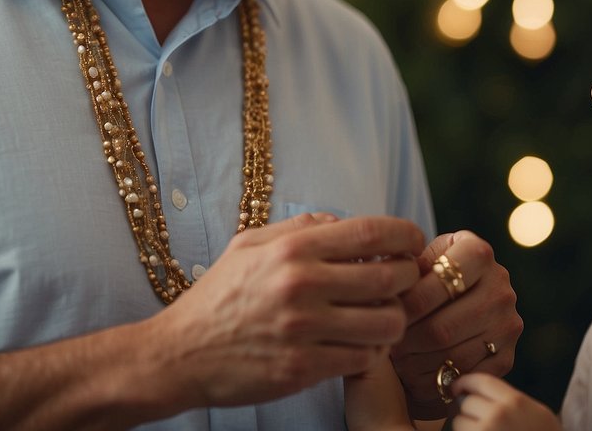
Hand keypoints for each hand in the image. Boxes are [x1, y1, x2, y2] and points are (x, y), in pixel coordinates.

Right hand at [147, 213, 424, 411]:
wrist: (178, 354)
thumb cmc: (218, 297)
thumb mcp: (249, 245)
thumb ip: (299, 227)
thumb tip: (342, 222)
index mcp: (292, 249)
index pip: (371, 232)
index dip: (405, 235)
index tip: (412, 242)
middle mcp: (301, 285)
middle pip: (389, 277)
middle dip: (407, 278)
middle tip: (402, 282)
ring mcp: (303, 330)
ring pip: (386, 323)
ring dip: (394, 319)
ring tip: (382, 316)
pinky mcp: (302, 370)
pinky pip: (363, 359)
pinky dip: (372, 352)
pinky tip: (360, 345)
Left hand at [390, 231, 522, 419]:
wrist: (467, 295)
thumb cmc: (432, 275)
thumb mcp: (423, 257)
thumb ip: (406, 267)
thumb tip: (383, 286)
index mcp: (478, 253)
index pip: (439, 283)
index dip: (408, 303)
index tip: (388, 315)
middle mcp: (500, 288)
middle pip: (443, 327)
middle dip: (407, 341)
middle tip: (385, 346)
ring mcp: (507, 325)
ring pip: (452, 356)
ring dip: (417, 365)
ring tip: (395, 361)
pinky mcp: (507, 357)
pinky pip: (466, 377)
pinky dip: (435, 381)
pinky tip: (414, 374)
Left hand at [451, 372, 560, 430]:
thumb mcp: (537, 412)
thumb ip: (511, 400)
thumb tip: (481, 392)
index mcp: (515, 401)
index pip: (480, 380)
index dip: (465, 382)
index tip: (458, 386)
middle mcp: (498, 415)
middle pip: (466, 402)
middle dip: (466, 409)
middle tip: (472, 415)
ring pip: (459, 422)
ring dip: (465, 426)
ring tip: (481, 430)